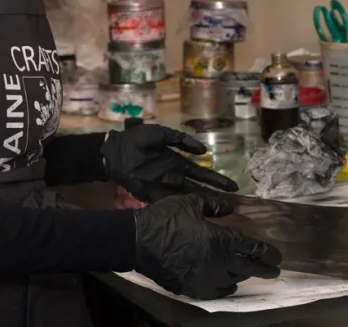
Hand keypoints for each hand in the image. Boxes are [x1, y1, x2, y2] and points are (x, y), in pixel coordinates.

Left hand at [100, 124, 237, 201]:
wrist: (114, 151)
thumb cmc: (136, 140)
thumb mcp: (160, 134)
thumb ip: (180, 139)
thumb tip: (202, 151)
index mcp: (177, 161)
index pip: (201, 172)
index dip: (216, 179)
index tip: (232, 186)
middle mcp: (175, 175)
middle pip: (199, 186)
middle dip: (215, 193)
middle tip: (233, 200)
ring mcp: (165, 185)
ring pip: (187, 195)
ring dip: (202, 202)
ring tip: (220, 209)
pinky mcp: (153, 194)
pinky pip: (170, 201)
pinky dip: (181, 206)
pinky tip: (194, 213)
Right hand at [133, 194, 281, 299]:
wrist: (139, 241)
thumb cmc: (166, 218)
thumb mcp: (190, 202)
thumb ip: (213, 205)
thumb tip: (231, 208)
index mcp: (221, 239)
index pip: (252, 248)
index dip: (267, 252)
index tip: (277, 255)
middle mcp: (219, 261)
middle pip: (249, 268)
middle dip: (265, 269)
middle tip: (275, 270)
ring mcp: (207, 277)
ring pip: (235, 280)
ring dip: (244, 276)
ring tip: (249, 272)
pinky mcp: (194, 288)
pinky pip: (218, 290)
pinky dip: (227, 287)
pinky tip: (229, 284)